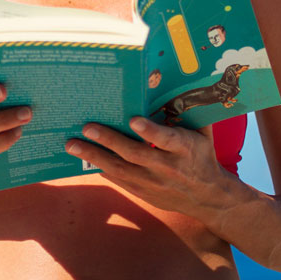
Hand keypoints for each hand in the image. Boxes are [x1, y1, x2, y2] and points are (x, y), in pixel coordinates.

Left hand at [66, 117, 228, 215]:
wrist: (208, 197)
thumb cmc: (202, 155)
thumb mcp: (202, 133)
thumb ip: (188, 111)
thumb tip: (172, 82)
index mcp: (185, 149)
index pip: (167, 139)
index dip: (150, 131)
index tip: (133, 119)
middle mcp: (167, 167)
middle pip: (135, 154)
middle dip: (109, 140)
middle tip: (87, 127)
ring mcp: (153, 183)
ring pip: (120, 170)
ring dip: (94, 157)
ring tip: (72, 145)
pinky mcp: (144, 193)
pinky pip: (119, 181)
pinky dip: (100, 170)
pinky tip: (83, 160)